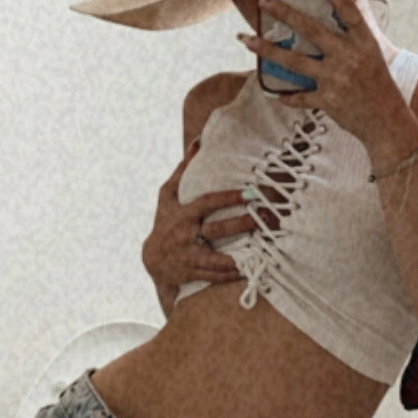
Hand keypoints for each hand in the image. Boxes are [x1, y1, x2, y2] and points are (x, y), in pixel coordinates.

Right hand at [141, 143, 254, 301]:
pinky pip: (216, 275)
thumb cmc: (164, 221)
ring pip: (219, 258)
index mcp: (183, 214)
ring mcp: (189, 256)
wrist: (152, 260)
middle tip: (265, 219)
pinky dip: (233, 274)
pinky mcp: (193, 273)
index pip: (208, 203)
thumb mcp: (167, 195)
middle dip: (242, 225)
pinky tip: (251, 269)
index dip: (229, 198)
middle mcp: (186, 235)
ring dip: (242, 256)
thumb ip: (183, 170)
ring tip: (265, 250)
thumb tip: (198, 141)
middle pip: (217, 230)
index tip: (250, 193)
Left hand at [238, 0, 411, 150]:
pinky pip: (299, 96)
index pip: (344, 5)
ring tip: (247, 40)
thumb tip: (328, 16)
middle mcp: (349, 56)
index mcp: (363, 40)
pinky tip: (274, 93)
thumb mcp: (371, 54)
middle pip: (311, 29)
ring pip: (294, 60)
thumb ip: (352, 36)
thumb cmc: (379, 85)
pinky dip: (286, 96)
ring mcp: (337, 79)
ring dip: (267, 50)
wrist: (388, 122)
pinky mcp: (328, 101)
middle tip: (263, 1)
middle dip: (284, 12)